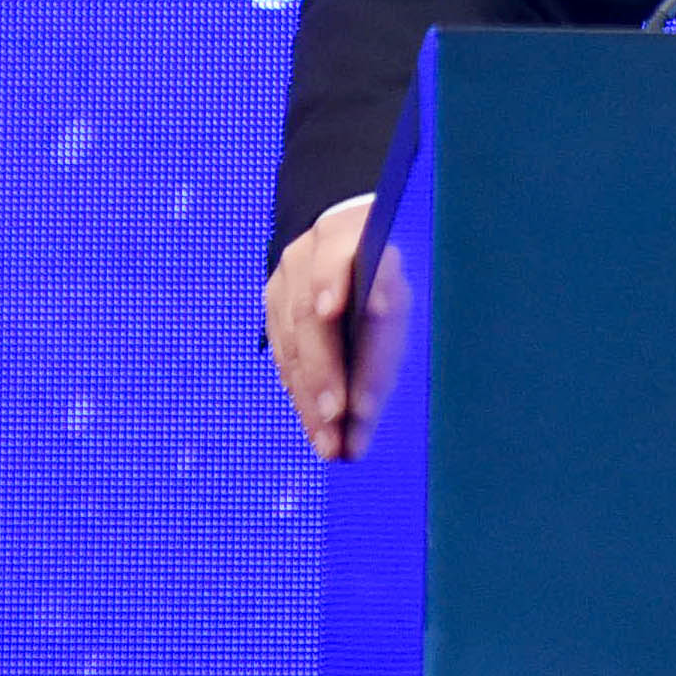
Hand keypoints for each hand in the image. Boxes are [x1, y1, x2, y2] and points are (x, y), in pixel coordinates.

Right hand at [265, 202, 411, 460]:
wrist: (350, 239)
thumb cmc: (391, 272)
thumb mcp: (402, 282)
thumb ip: (391, 321)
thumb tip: (376, 396)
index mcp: (355, 232)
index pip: (347, 259)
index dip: (343, 291)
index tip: (354, 315)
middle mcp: (313, 250)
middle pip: (311, 315)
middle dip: (326, 369)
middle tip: (338, 416)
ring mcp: (287, 277)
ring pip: (293, 343)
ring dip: (311, 397)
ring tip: (330, 443)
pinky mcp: (273, 303)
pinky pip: (284, 356)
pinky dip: (303, 395)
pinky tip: (318, 429)